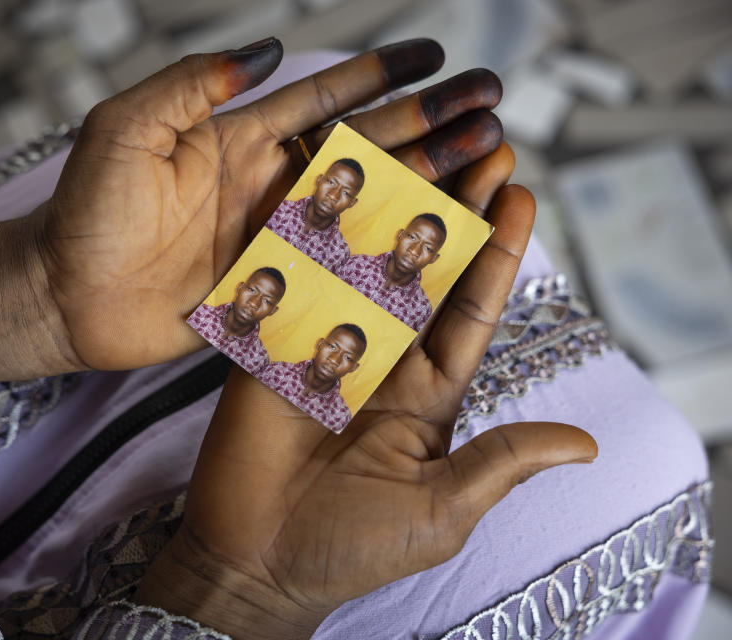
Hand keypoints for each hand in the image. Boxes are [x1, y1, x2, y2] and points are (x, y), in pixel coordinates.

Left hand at [0, 38, 505, 385]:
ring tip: (485, 165)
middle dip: (427, 127)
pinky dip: (389, 259)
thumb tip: (263, 50)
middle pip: (364, 150)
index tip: (433, 58)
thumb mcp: (125, 128)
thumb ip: (189, 86)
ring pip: (366, 209)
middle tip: (489, 110)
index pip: (322, 99)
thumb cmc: (84, 209)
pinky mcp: (274, 290)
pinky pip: (342, 271)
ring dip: (425, 187)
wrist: (61, 295)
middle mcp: (267, 186)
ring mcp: (275, 240)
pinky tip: (435, 248)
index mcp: (238, 139)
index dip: (378, 77)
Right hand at [133, 147, 598, 638]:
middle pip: (424, 271)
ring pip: (365, 262)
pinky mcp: (273, 345)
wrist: (255, 564)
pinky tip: (335, 183)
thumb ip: (501, 462)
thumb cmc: (354, 547)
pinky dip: (313, 232)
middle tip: (483, 149)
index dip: (495, 254)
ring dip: (394, 206)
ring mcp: (326, 347)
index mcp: (427, 394)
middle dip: (455, 211)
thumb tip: (584, 445)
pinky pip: (298, 282)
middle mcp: (382, 359)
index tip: (521, 196)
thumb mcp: (442, 510)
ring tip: (424, 147)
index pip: (469, 311)